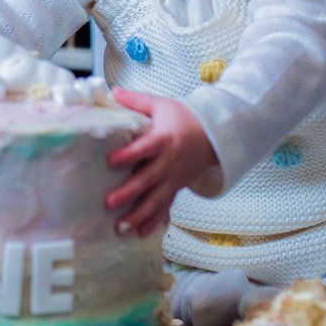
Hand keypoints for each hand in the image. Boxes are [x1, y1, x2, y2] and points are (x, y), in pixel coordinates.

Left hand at [105, 89, 219, 237]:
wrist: (216, 134)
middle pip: (148, 179)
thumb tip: (111, 91)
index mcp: (164, 139)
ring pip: (157, 199)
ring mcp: (174, 178)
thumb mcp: (161, 105)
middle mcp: (169, 162)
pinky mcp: (177, 187)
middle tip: (109, 202)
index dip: (129, 155)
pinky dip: (155, 221)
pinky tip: (141, 234)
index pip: (146, 148)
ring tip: (121, 227)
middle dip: (130, 192)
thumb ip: (136, 101)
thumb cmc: (185, 117)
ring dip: (139, 214)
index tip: (111, 161)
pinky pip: (166, 207)